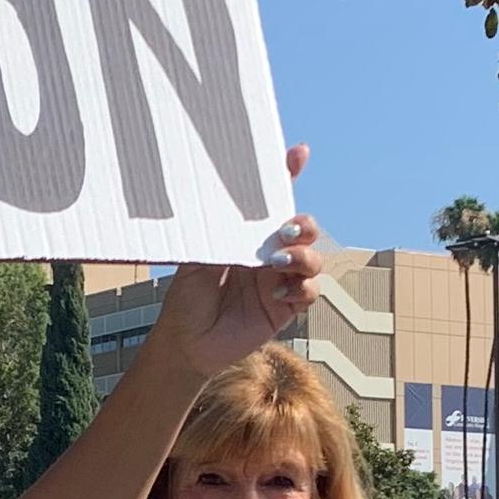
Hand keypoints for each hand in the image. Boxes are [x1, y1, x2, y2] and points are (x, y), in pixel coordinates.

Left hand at [138, 146, 323, 382]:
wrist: (186, 343)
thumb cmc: (186, 299)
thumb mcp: (195, 261)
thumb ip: (216, 238)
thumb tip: (228, 214)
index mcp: (247, 237)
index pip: (271, 203)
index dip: (288, 176)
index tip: (298, 154)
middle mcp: (268, 255)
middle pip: (303, 230)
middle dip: (303, 225)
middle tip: (286, 231)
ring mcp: (279, 280)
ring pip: (313, 260)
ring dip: (305, 256)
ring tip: (280, 261)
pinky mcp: (285, 308)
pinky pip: (309, 293)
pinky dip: (301, 288)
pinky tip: (277, 292)